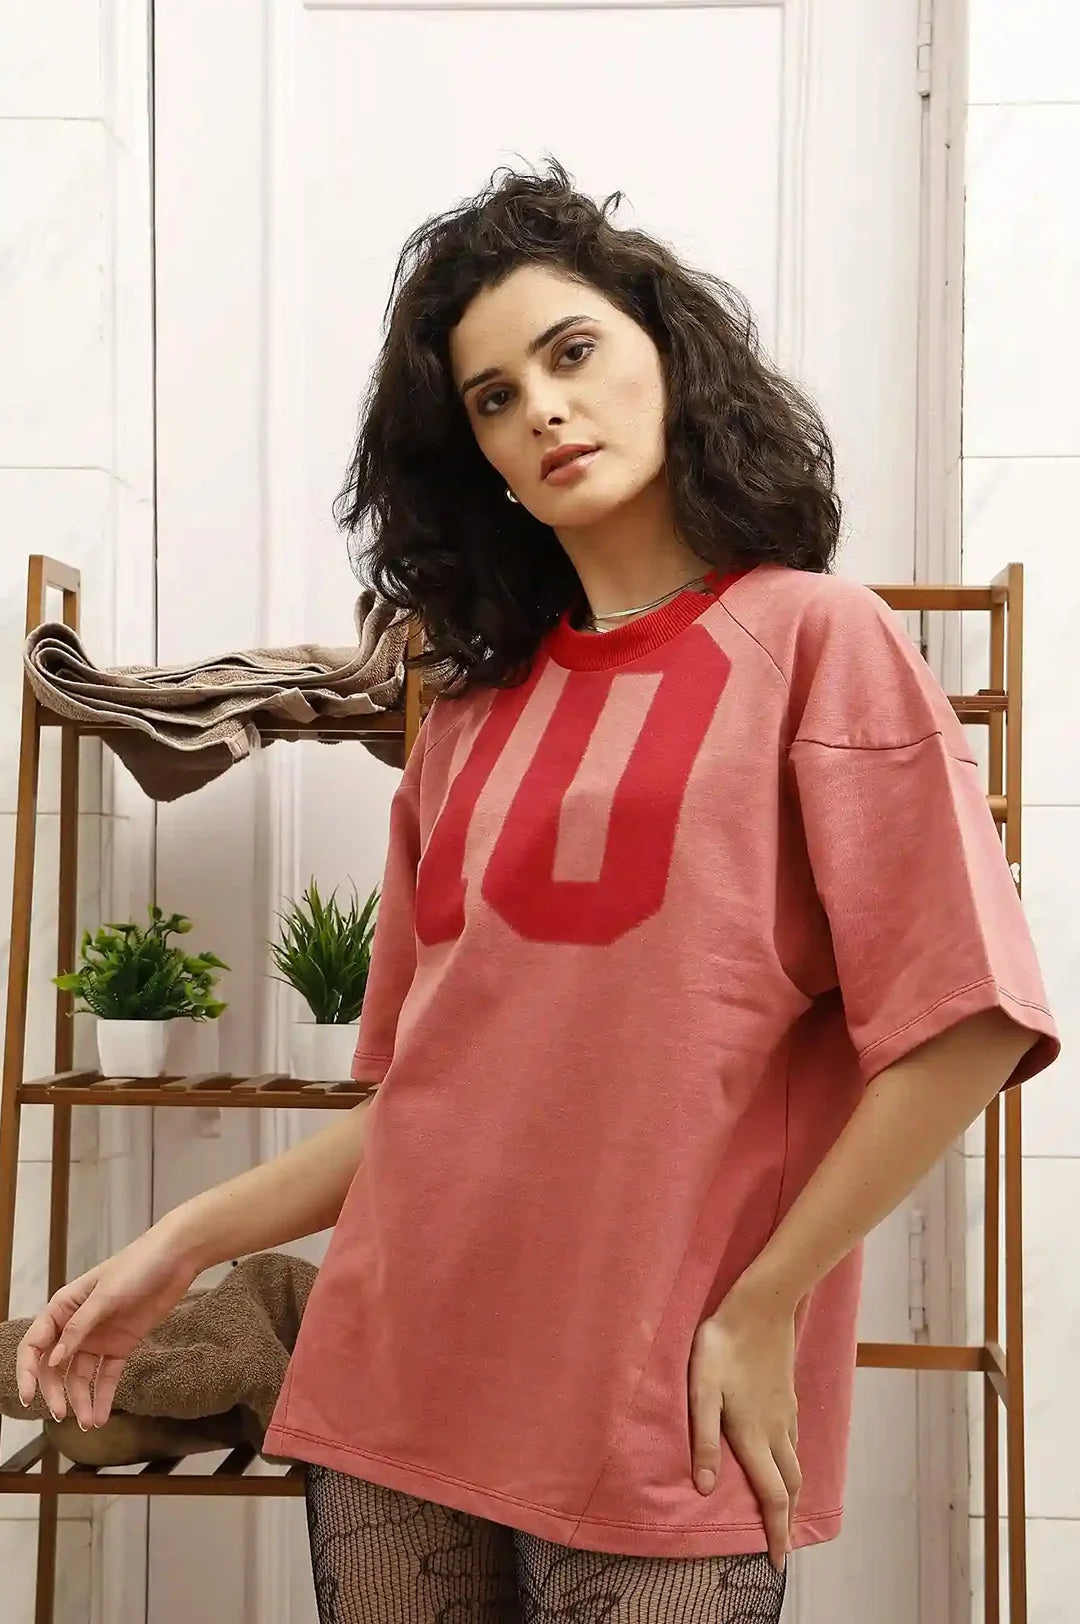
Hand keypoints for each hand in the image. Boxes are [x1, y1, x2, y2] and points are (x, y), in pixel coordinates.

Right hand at [15, 1223, 200, 1430]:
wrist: (176, 1258)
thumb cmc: (136, 1266)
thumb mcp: (105, 1295)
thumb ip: (79, 1328)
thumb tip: (53, 1360)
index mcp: (63, 1308)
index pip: (35, 1345)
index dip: (27, 1371)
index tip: (28, 1397)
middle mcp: (76, 1325)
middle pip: (55, 1366)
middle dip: (56, 1392)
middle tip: (63, 1415)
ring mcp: (99, 1337)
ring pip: (80, 1376)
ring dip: (82, 1399)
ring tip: (89, 1422)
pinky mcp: (121, 1345)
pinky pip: (107, 1375)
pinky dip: (103, 1395)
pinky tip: (102, 1416)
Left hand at [687, 1286, 800, 1569]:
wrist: (761, 1307)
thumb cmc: (722, 1346)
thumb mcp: (702, 1391)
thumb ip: (705, 1439)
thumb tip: (707, 1489)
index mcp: (754, 1436)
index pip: (773, 1496)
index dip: (776, 1531)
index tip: (777, 1562)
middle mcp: (776, 1431)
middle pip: (790, 1486)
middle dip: (787, 1518)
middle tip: (781, 1544)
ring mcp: (786, 1413)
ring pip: (795, 1463)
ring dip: (792, 1492)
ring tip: (783, 1508)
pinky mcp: (788, 1396)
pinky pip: (794, 1441)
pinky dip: (791, 1463)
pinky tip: (783, 1457)